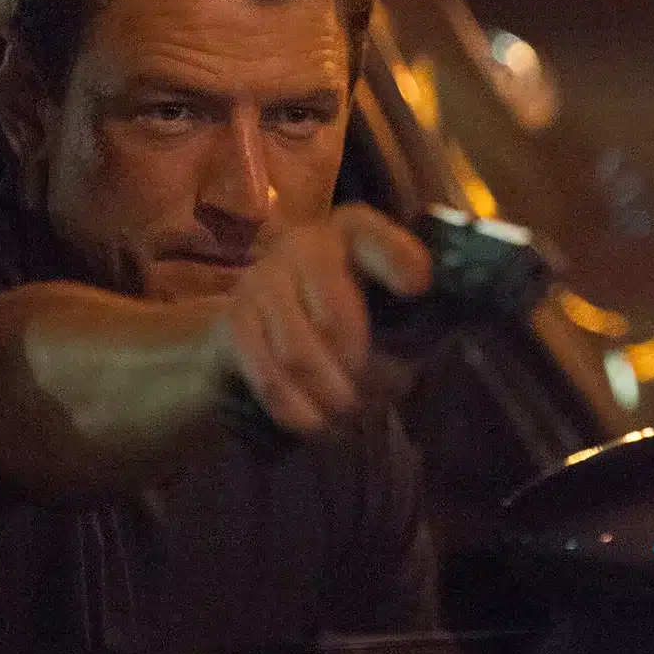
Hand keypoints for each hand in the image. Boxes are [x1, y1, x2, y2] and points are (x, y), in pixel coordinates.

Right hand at [216, 204, 431, 434]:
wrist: (274, 303)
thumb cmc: (348, 300)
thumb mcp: (385, 297)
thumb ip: (404, 324)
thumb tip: (399, 376)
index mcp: (352, 231)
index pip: (375, 239)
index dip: (397, 260)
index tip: (417, 286)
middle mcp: (303, 245)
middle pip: (334, 318)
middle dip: (359, 367)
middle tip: (372, 395)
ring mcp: (262, 279)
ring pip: (297, 354)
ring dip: (328, 394)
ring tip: (347, 411)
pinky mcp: (236, 318)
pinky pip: (266, 375)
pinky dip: (294, 409)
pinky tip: (315, 422)